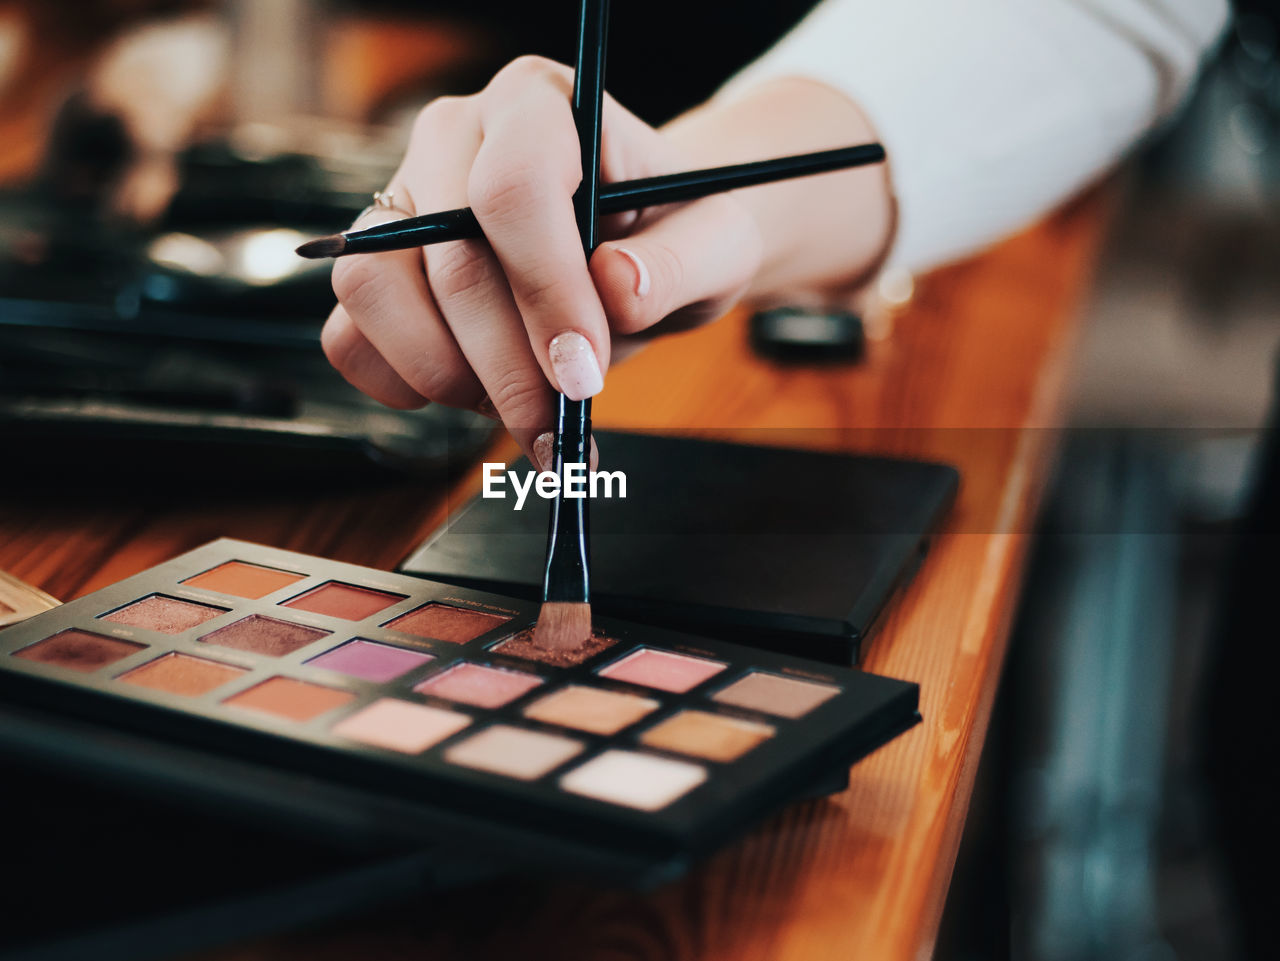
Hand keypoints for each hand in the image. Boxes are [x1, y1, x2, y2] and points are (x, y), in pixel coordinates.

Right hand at [321, 56, 763, 466]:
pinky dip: (405, 384)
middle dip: (509, 365)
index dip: (545, 291)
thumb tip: (615, 285)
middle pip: (447, 259)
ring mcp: (401, 202)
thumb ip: (679, 263)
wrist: (641, 251)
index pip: (512, 189)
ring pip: (374, 293)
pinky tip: (473, 392)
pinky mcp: (375, 267)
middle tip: (558, 421)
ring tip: (522, 405)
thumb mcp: (714, 246)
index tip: (583, 370)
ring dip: (449, 375)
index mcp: (539, 103)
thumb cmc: (673, 235)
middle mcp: (455, 138)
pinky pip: (349, 336)